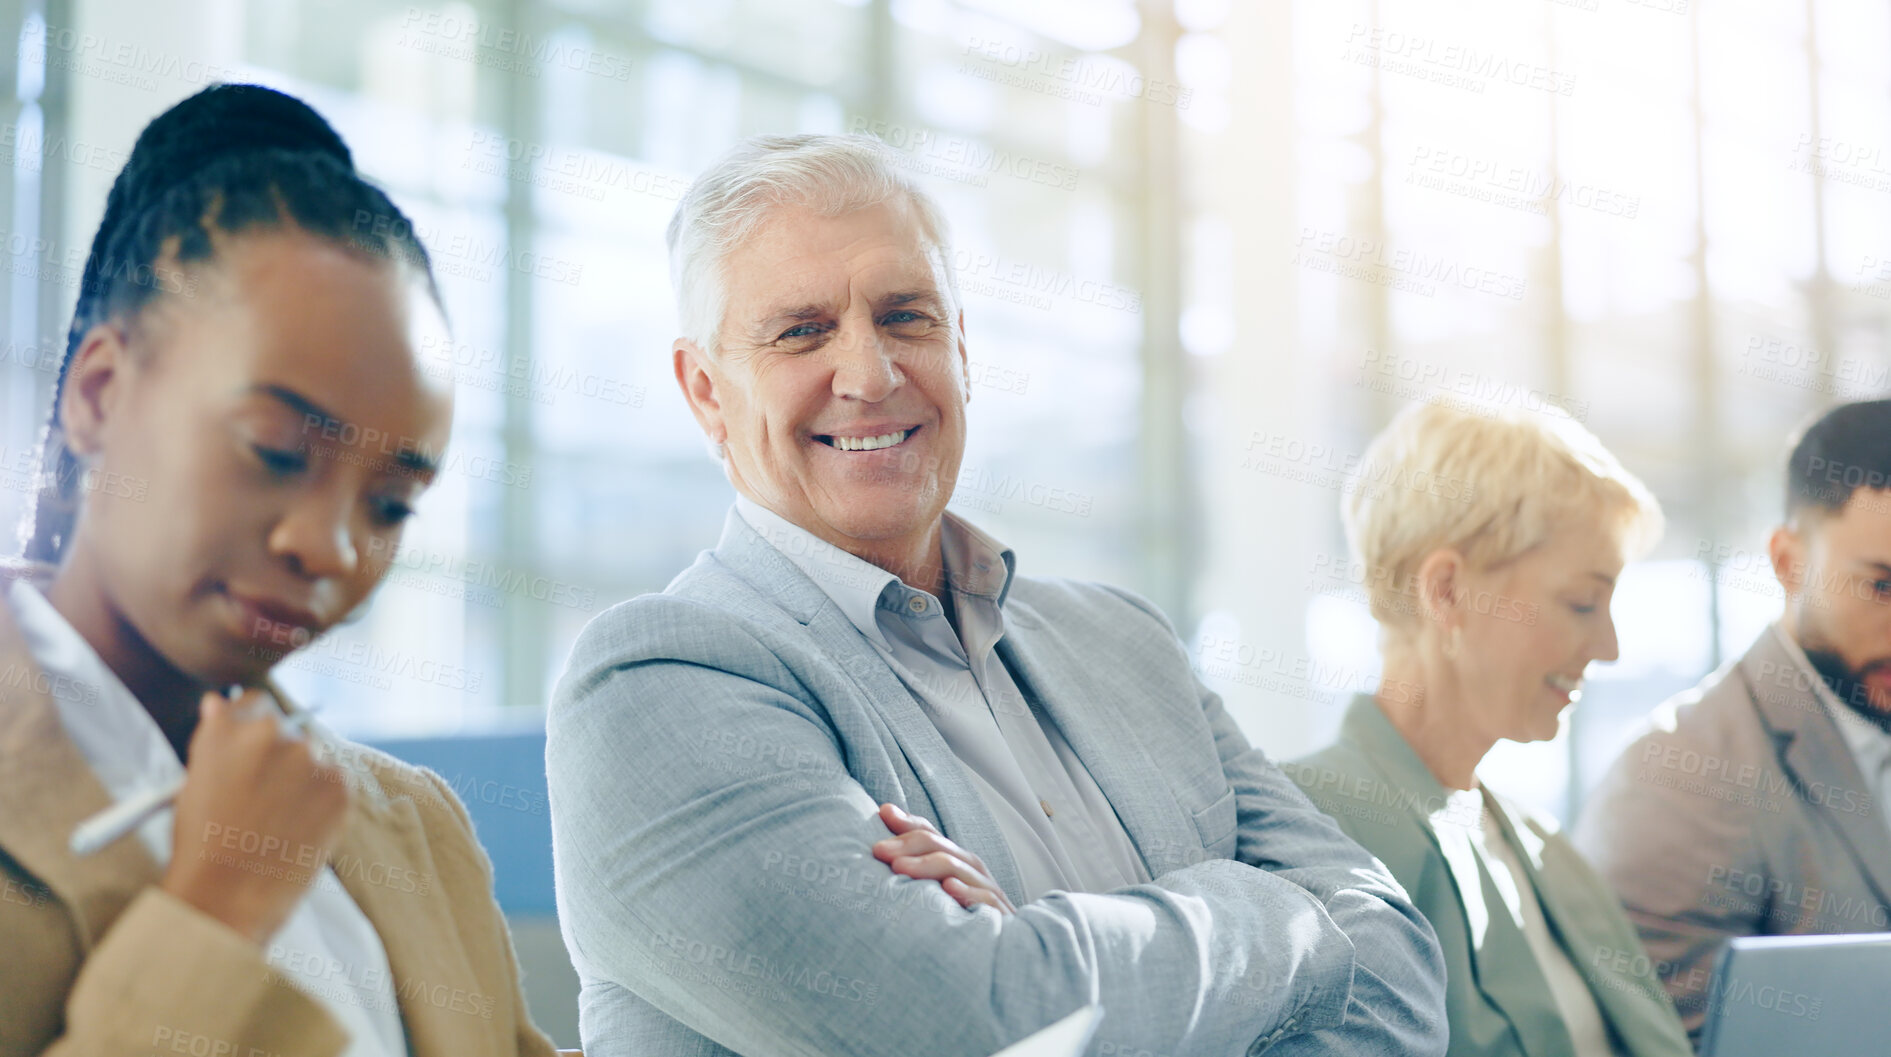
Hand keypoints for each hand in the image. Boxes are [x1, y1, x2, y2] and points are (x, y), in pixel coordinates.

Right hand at [160, 689, 350, 944]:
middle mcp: (270, 732)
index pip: (254, 702)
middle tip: (266, 799)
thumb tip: (218, 702)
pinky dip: (325, 801)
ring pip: (314, 758)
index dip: (253, 726)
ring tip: (279, 823)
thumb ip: (214, 738)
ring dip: (303, 779)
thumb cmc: (201, 848)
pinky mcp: (340, 784)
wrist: (227, 897)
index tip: (253, 751)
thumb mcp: (192, 784)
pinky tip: (300, 829)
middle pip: (286, 730)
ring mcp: (310, 757)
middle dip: (279, 757)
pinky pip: (337, 782)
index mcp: (227, 728)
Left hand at [872, 802, 1015, 914]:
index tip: (883, 813)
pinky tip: (947, 888)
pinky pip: (986, 900)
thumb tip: (880, 844)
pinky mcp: (1000, 918)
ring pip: (960, 868)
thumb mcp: (934, 898)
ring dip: (928, 865)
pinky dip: (967, 892)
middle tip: (878, 849)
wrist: (1002, 961)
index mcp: (958, 864)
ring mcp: (988, 893)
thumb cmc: (960, 926)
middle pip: (942, 848)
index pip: (933, 836)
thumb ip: (912, 872)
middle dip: (909, 844)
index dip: (909, 823)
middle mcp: (973, 873)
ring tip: (899, 867)